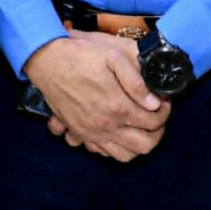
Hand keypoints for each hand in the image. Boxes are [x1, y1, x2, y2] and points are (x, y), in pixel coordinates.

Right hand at [25, 30, 169, 161]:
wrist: (45, 59)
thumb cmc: (79, 54)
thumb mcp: (112, 55)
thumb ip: (136, 80)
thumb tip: (154, 101)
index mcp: (117, 106)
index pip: (154, 122)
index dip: (165, 112)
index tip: (164, 100)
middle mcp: (105, 125)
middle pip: (144, 146)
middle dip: (157, 133)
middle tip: (156, 116)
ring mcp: (90, 132)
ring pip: (123, 155)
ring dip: (137, 144)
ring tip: (139, 127)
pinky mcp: (76, 131)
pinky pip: (100, 152)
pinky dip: (112, 148)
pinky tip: (115, 132)